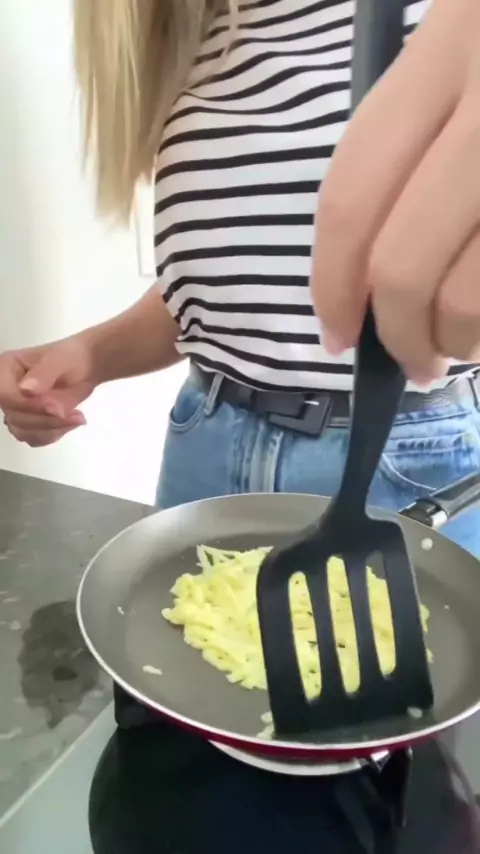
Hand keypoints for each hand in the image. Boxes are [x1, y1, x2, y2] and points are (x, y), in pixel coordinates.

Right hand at [0, 335, 95, 446]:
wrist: (85, 367)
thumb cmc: (71, 358)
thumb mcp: (60, 359)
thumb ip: (44, 373)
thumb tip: (26, 391)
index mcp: (5, 369)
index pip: (4, 395)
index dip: (29, 405)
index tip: (56, 407)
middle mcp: (4, 390)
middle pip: (14, 417)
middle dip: (47, 418)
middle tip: (75, 413)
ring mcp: (13, 408)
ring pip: (23, 431)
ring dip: (53, 428)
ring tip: (76, 417)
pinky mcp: (25, 423)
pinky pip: (33, 438)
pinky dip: (53, 434)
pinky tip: (68, 422)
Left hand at [311, 0, 479, 382]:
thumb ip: (436, 128)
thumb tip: (381, 270)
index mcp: (458, 44)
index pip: (354, 192)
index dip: (331, 281)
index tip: (336, 333)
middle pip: (406, 266)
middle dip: (401, 336)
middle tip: (414, 363)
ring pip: (473, 300)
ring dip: (461, 343)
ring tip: (466, 343)